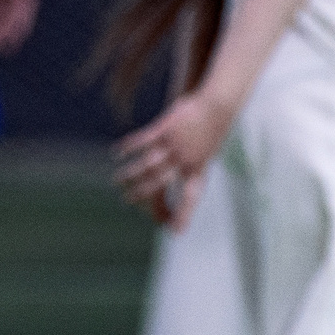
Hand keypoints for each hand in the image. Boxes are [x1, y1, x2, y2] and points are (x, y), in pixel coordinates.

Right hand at [113, 91, 232, 229]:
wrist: (218, 104)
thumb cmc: (212, 128)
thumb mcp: (206, 151)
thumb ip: (191, 166)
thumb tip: (178, 178)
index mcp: (198, 169)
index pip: (190, 197)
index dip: (182, 214)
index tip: (174, 231)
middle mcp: (186, 160)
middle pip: (160, 184)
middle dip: (143, 196)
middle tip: (128, 202)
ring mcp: (175, 144)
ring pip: (148, 165)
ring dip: (130, 174)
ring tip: (117, 181)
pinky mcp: (166, 128)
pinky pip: (143, 140)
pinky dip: (129, 147)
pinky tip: (117, 152)